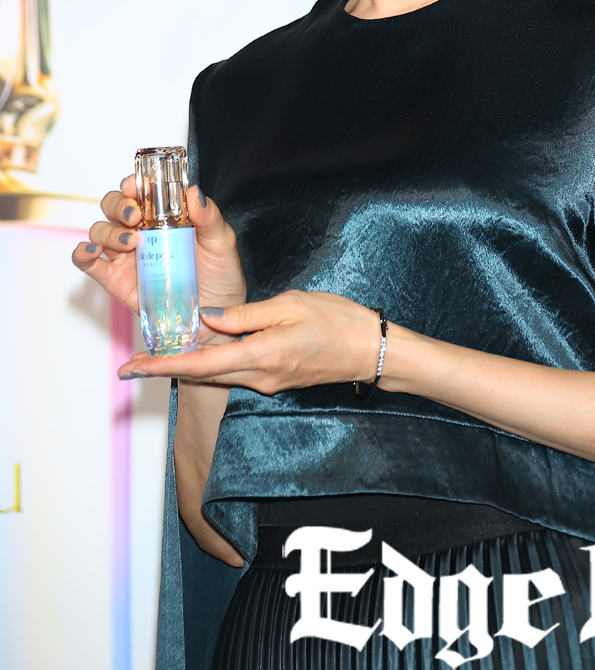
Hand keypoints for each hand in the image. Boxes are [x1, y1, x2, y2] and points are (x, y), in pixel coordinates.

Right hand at [72, 178, 246, 344]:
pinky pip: (89, 262)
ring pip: (99, 231)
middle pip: (113, 206)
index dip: (132, 183)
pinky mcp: (115, 280)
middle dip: (118, 205)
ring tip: (130, 243)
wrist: (214, 315)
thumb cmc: (219, 275)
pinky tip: (94, 253)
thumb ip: (209, 217)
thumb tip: (194, 192)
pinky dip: (83, 253)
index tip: (136, 185)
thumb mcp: (221, 242)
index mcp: (163, 214)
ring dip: (108, 231)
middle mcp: (140, 230)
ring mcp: (125, 255)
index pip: (139, 190)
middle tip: (134, 216)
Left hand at [116, 290, 382, 391]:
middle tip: (132, 365)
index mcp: (260, 355)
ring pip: (217, 374)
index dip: (163, 366)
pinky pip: (235, 372)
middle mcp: (259, 376)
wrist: (369, 350)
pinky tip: (203, 351)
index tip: (133, 368)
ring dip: (187, 367)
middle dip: (166, 369)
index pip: (200, 364)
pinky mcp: (275, 379)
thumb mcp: (289, 305)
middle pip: (202, 374)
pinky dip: (212, 364)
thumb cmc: (336, 320)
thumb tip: (206, 317)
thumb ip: (244, 315)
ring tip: (159, 355)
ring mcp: (267, 382)